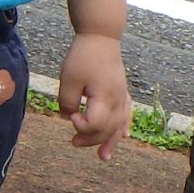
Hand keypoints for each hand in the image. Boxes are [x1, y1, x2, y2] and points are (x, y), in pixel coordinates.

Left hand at [58, 33, 132, 159]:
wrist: (101, 35)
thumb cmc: (83, 56)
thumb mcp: (68, 79)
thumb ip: (67, 101)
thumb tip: (68, 116)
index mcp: (104, 97)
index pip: (95, 124)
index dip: (81, 125)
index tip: (70, 115)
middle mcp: (117, 100)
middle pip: (108, 129)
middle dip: (91, 139)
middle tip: (73, 143)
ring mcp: (121, 96)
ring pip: (119, 125)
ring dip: (111, 141)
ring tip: (103, 157)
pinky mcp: (121, 91)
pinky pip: (126, 114)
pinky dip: (123, 127)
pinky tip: (124, 136)